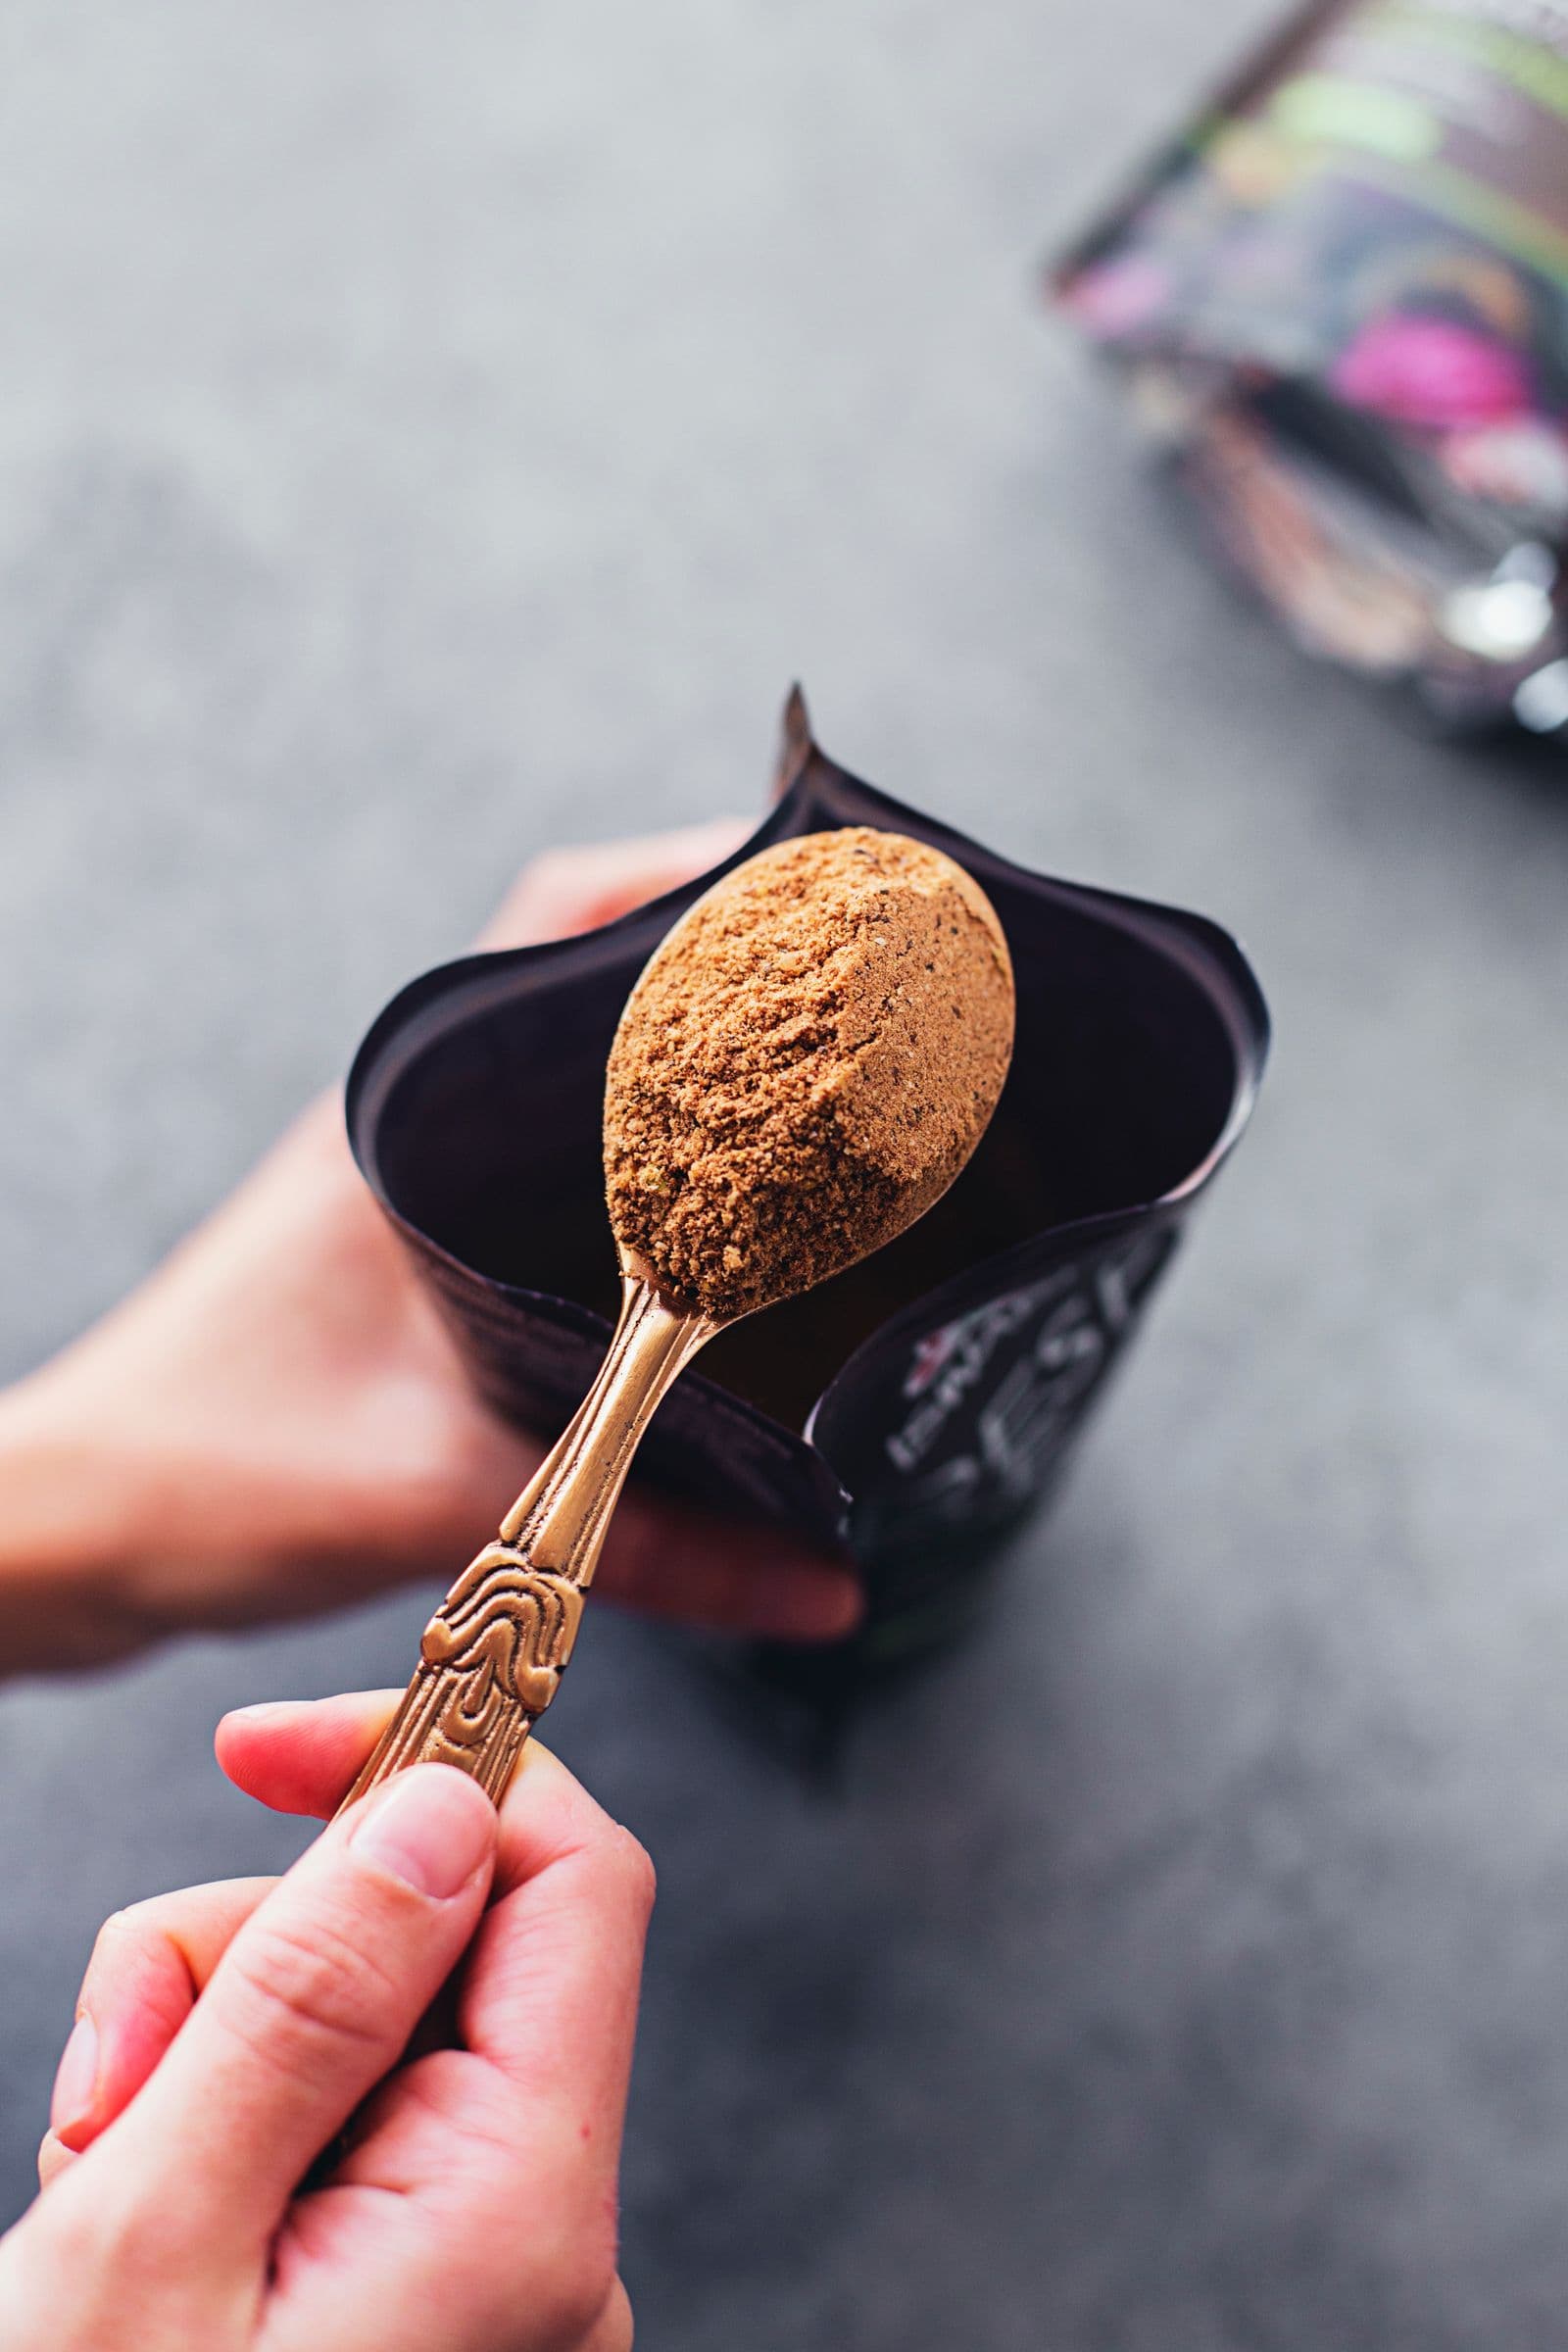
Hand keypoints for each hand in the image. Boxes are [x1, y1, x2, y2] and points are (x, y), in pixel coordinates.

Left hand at [0, 821, 858, 1670]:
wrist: (66, 1532)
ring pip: (561, 1078)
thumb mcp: (442, 1498)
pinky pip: (537, 1167)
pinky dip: (625, 1164)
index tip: (814, 882)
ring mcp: (402, 1184)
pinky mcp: (400, 1253)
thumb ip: (647, 1547)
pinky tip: (701, 1229)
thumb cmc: (202, 1475)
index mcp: (408, 1119)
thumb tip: (817, 1582)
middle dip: (721, 971)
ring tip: (811, 1093)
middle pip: (584, 985)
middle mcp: (406, 1125)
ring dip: (673, 1068)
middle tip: (854, 999)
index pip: (562, 921)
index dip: (692, 878)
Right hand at [4, 1695, 648, 2350]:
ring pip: (372, 2016)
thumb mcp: (157, 2229)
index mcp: (522, 2209)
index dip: (440, 1769)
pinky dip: (229, 2118)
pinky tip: (131, 2201)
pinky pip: (348, 2113)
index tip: (276, 1745)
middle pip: (441, 1941)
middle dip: (260, 1946)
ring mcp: (485, 2266)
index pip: (575, 1879)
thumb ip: (308, 2001)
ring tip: (96, 2163)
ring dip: (215, 2041)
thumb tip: (441, 1805)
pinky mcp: (422, 2285)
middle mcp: (543, 2235)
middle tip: (121, 2055)